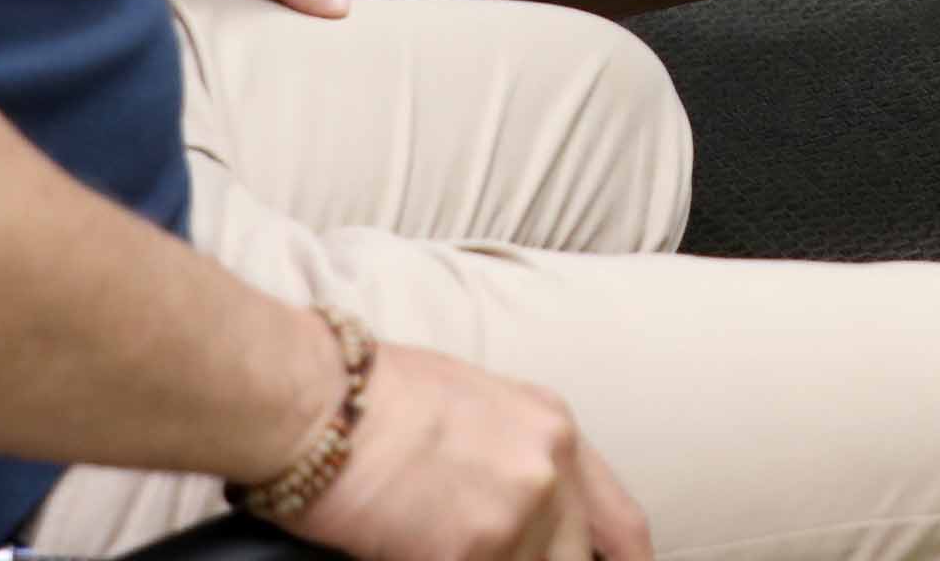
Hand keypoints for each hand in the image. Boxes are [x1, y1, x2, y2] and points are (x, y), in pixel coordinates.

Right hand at [295, 346, 651, 560]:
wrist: (318, 399)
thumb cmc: (375, 394)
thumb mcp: (477, 403)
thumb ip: (517, 455)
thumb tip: (524, 508)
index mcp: (555, 429)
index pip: (621, 524)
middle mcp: (548, 472)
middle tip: (498, 555)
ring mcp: (513, 516)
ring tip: (448, 547)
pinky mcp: (467, 553)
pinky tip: (418, 556)